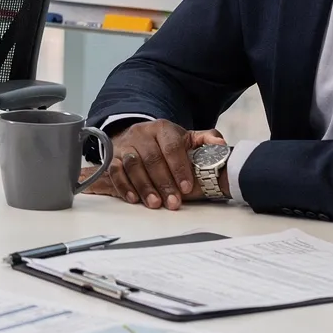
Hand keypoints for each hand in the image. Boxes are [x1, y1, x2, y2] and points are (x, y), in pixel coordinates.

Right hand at [86, 120, 220, 209]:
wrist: (139, 137)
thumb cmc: (167, 143)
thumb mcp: (187, 138)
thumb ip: (205, 140)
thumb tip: (221, 145)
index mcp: (162, 128)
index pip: (171, 146)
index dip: (179, 168)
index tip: (187, 187)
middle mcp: (141, 134)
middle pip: (151, 158)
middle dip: (163, 183)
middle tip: (173, 202)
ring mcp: (126, 145)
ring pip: (132, 165)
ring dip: (144, 186)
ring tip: (155, 203)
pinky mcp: (112, 156)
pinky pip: (114, 171)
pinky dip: (123, 185)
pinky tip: (133, 198)